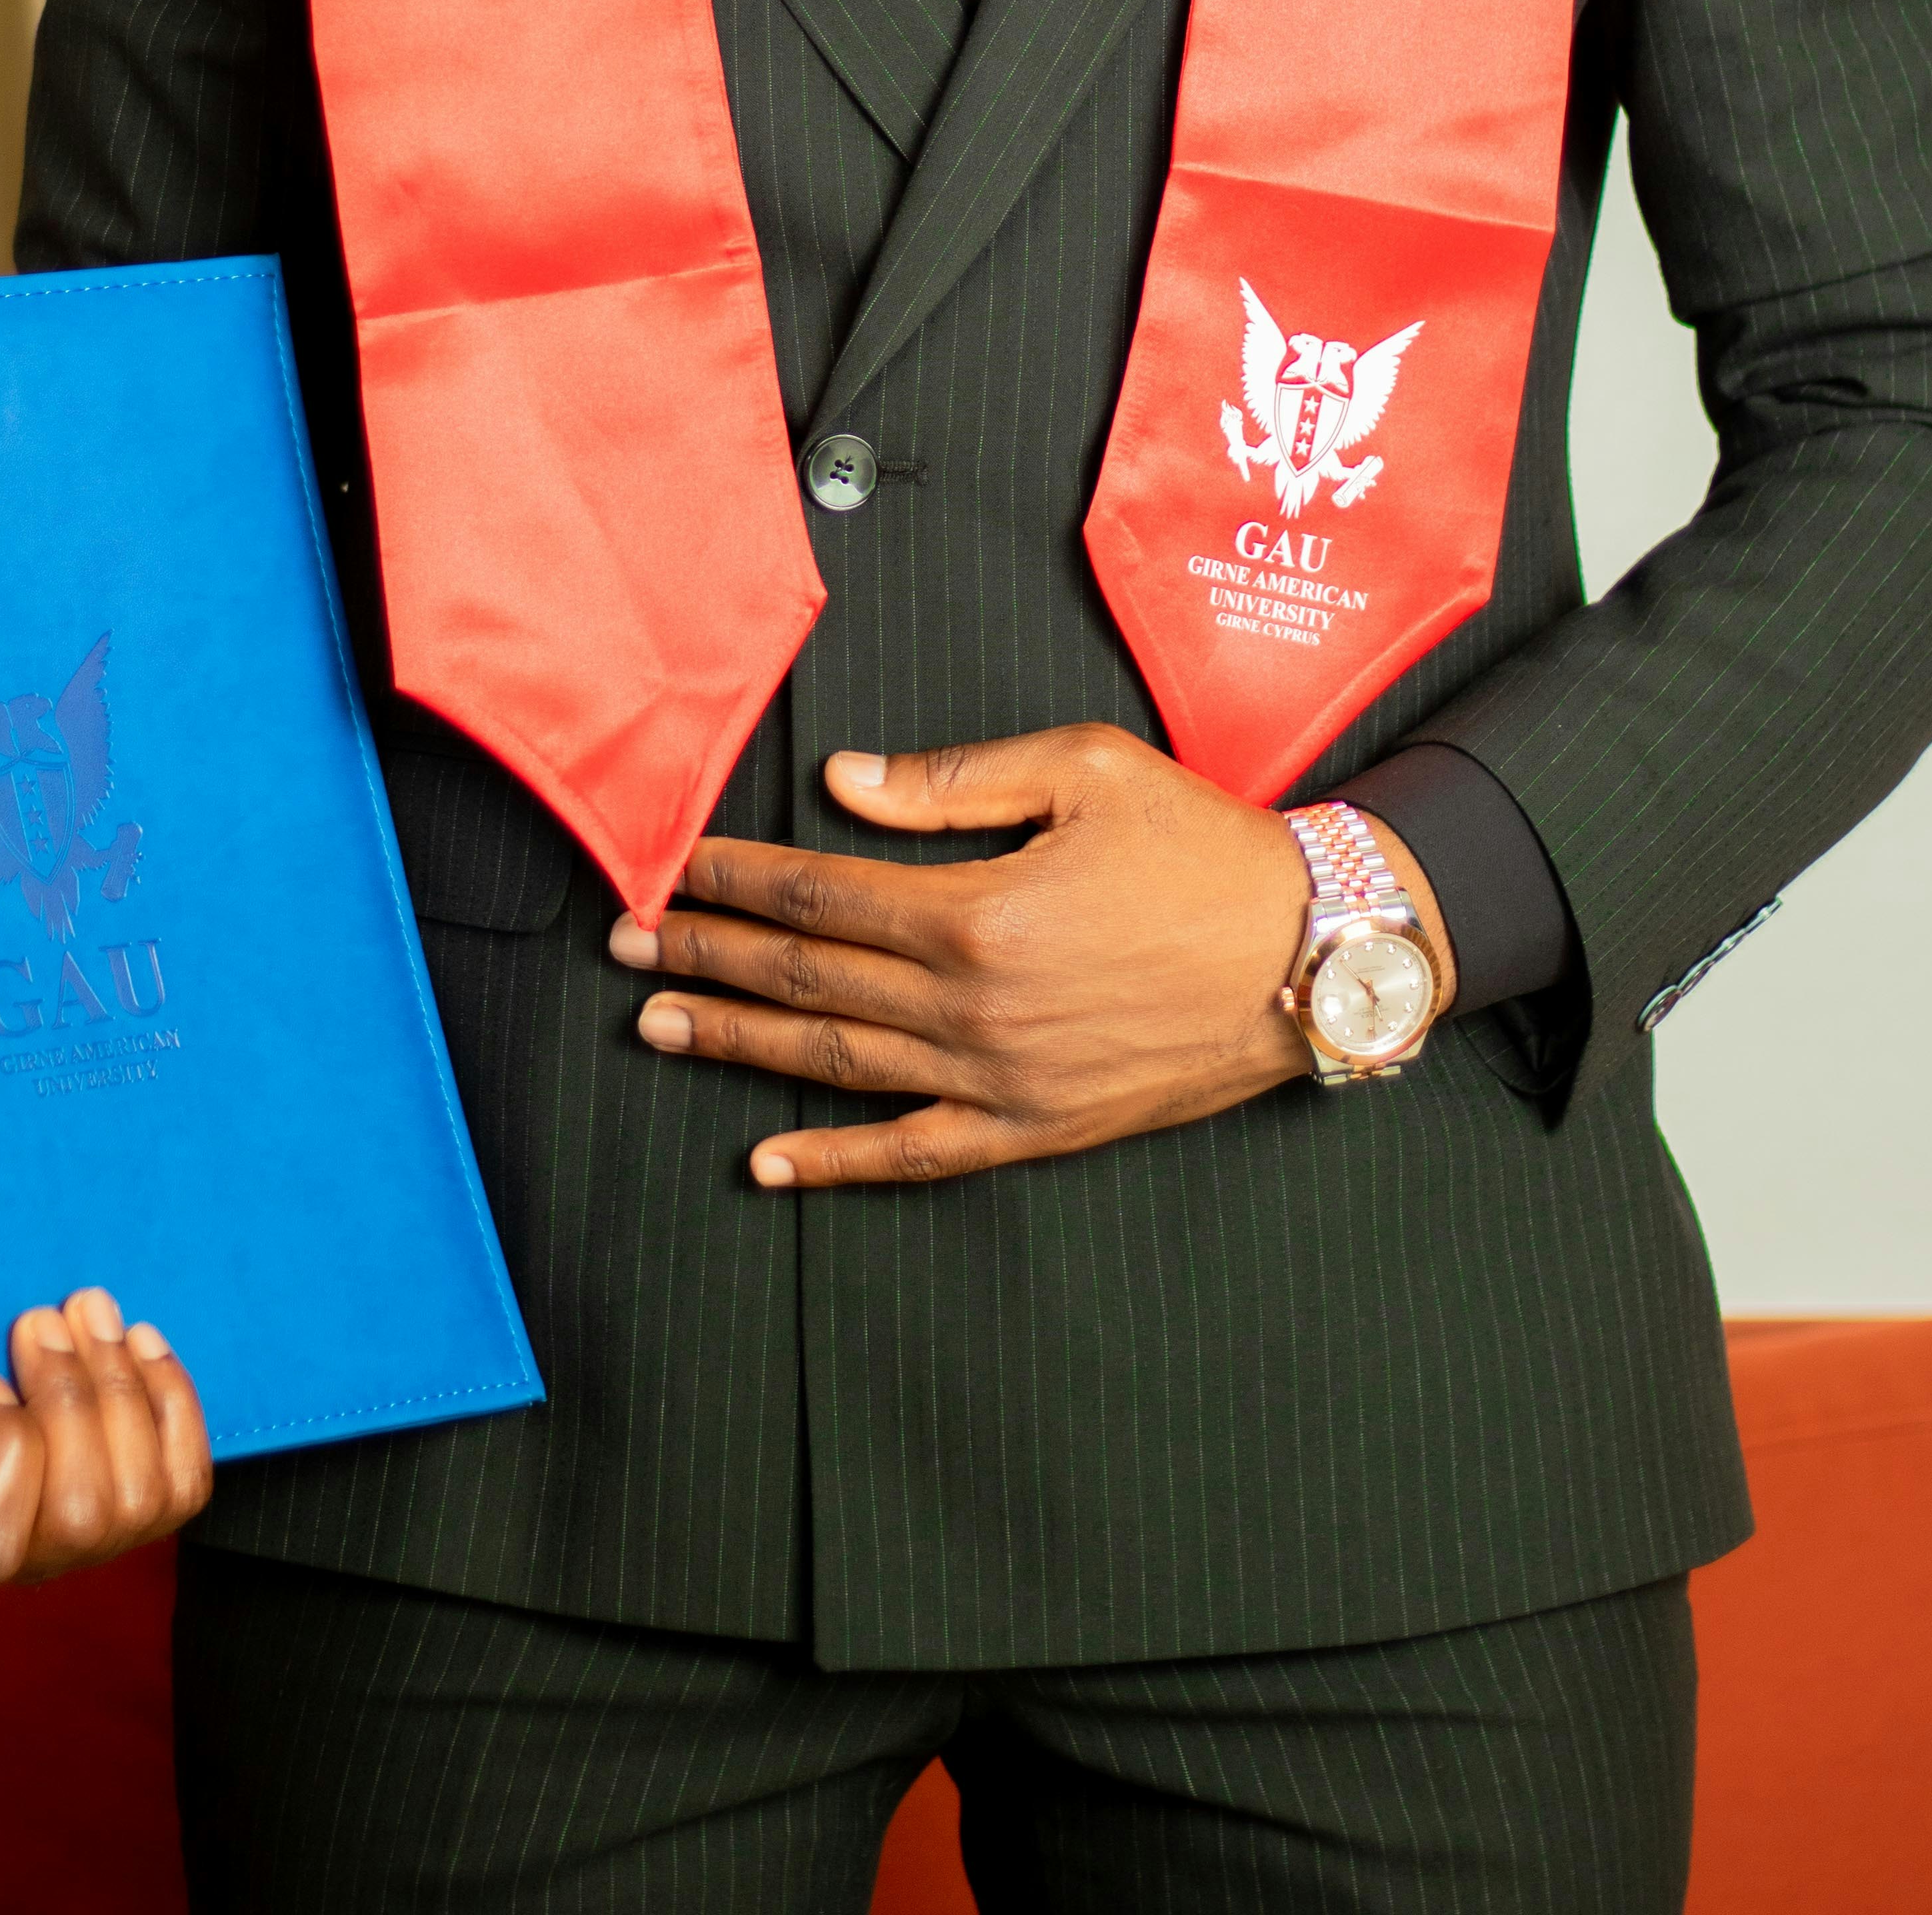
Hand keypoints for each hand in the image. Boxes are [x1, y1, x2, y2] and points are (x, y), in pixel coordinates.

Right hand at [0, 1285, 210, 1591]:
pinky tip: (142, 1341)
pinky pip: (185, 1477)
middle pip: (78, 1507)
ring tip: (88, 1308)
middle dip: (67, 1399)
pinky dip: (171, 1401)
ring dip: (117, 1383)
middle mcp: (33, 1565)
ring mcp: (101, 1543)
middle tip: (40, 1318)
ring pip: (136, 1490)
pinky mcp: (156, 1509)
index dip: (0, 1453)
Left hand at [607, 725, 1448, 1191]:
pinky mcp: (1034, 1128)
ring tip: (658, 1024)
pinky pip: (913, 1154)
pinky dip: (834, 1162)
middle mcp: (972, 1003)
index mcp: (976, 908)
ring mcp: (1000, 1079)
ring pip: (836, 1062)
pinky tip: (766, 1161)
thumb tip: (846, 782)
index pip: (817, 888)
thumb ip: (953, 779)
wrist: (1309, 953)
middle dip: (705, 951)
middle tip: (621, 940)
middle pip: (807, 974)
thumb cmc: (1200, 846)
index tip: (664, 865)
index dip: (730, 875)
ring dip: (739, 1041)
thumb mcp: (1083, 769)